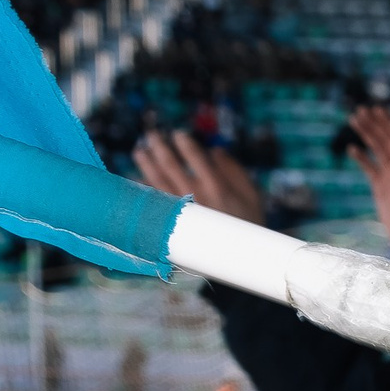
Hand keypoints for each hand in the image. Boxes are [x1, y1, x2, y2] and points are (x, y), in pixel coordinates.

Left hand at [133, 131, 264, 224]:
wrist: (240, 256)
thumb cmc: (248, 222)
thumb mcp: (251, 194)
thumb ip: (234, 170)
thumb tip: (215, 150)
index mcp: (216, 186)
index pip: (195, 157)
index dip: (185, 143)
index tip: (178, 134)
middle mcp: (196, 196)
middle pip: (171, 165)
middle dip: (159, 147)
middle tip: (152, 135)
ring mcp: (181, 209)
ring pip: (157, 181)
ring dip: (146, 164)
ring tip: (139, 151)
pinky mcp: (173, 222)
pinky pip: (153, 202)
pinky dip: (144, 189)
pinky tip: (138, 178)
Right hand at [346, 106, 389, 261]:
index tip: (378, 109)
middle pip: (388, 138)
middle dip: (376, 124)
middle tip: (361, 110)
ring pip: (378, 149)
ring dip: (367, 134)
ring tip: (354, 120)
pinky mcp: (381, 186)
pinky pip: (369, 167)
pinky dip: (361, 157)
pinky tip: (352, 148)